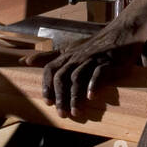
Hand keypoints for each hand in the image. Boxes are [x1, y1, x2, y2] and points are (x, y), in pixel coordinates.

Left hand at [29, 20, 143, 117]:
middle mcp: (77, 57)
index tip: (47, 102)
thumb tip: (25, 61)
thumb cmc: (94, 45)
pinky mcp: (108, 62)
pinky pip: (98, 73)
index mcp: (68, 55)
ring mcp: (92, 59)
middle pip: (62, 77)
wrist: (122, 33)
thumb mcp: (69, 49)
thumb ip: (48, 56)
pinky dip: (94, 85)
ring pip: (78, 78)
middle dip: (60, 97)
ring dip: (75, 96)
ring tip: (76, 113)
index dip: (47, 86)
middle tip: (61, 113)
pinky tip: (91, 97)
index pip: (51, 69)